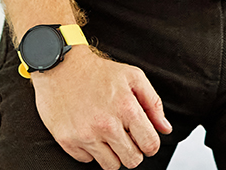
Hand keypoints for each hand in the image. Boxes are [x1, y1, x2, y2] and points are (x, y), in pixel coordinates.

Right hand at [31, 47, 169, 168]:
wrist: (60, 65)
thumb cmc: (97, 71)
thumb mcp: (132, 76)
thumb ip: (153, 103)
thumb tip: (165, 128)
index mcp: (126, 107)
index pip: (150, 144)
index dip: (150, 144)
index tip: (143, 138)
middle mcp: (106, 124)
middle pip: (132, 160)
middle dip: (133, 151)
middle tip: (125, 137)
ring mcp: (85, 135)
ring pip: (111, 166)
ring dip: (112, 153)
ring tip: (106, 134)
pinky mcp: (68, 141)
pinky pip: (87, 160)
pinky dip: (90, 150)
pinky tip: (89, 131)